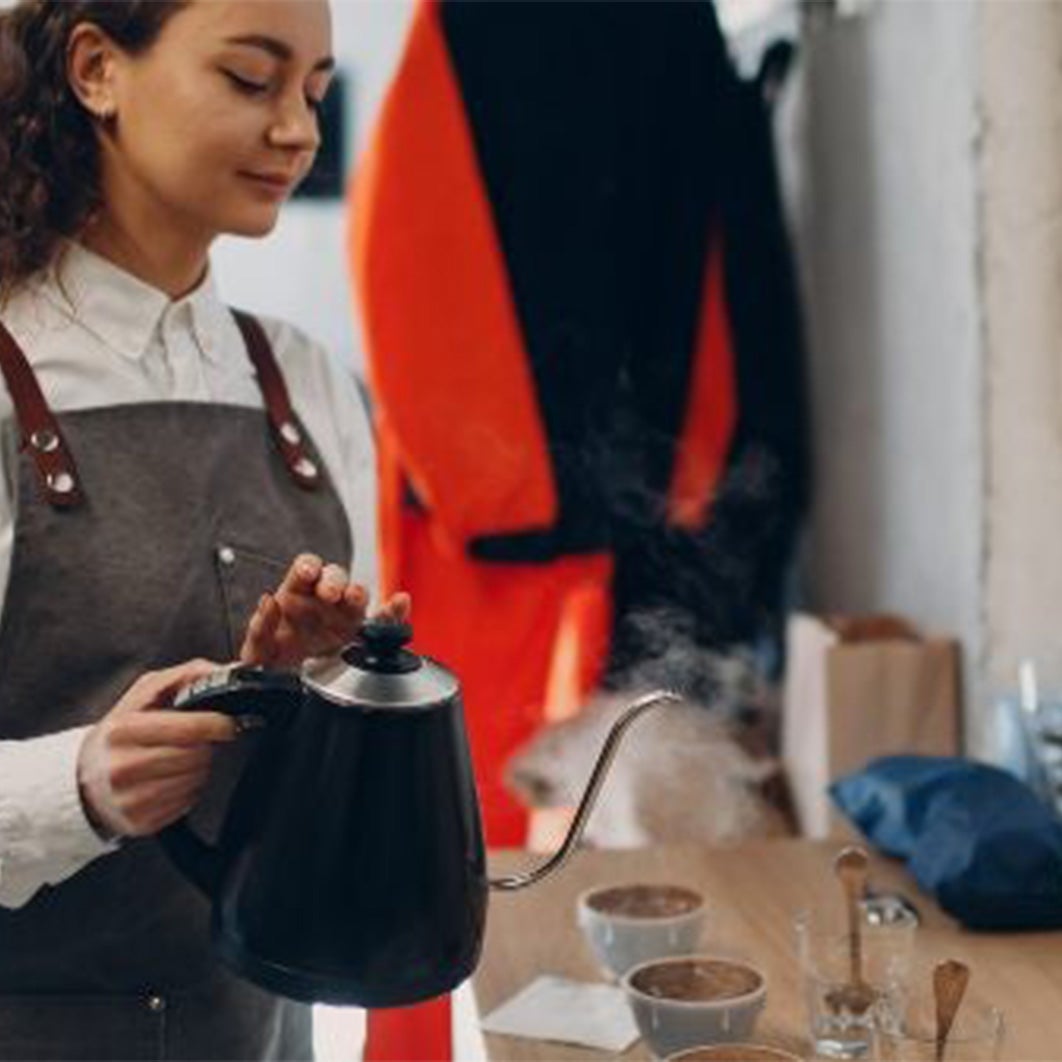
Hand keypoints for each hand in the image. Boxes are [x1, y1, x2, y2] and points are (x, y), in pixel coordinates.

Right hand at [77, 660, 237, 838]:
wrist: (85, 776)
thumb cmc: (122, 731)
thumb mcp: (145, 694)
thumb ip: (186, 675)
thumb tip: (224, 671)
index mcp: (123, 731)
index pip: (186, 729)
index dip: (216, 724)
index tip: (228, 723)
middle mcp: (123, 767)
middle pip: (195, 756)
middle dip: (205, 746)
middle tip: (196, 740)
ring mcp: (130, 799)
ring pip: (196, 779)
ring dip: (199, 767)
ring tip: (179, 757)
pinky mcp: (141, 822)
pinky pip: (188, 802)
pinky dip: (189, 788)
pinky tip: (171, 778)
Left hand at [238, 553, 411, 667]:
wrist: (284, 694)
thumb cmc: (269, 666)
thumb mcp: (256, 651)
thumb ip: (259, 627)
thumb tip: (268, 601)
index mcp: (295, 595)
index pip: (305, 568)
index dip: (309, 566)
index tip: (309, 573)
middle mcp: (322, 600)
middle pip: (334, 576)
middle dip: (334, 580)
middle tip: (330, 593)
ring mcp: (344, 616)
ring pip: (357, 594)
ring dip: (357, 594)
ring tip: (353, 600)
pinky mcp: (362, 636)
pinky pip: (382, 621)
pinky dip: (394, 612)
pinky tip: (400, 603)